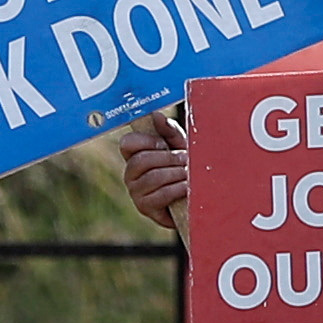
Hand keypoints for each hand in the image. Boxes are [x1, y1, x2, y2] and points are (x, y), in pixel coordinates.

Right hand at [116, 111, 189, 230]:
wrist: (196, 198)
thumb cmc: (184, 168)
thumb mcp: (179, 146)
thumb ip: (169, 131)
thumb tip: (156, 115)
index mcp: (135, 155)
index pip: (127, 143)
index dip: (144, 141)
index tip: (163, 143)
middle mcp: (131, 174)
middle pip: (141, 161)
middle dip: (168, 158)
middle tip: (185, 159)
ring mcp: (136, 192)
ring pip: (152, 178)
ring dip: (176, 173)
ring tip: (189, 173)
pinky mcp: (146, 208)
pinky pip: (160, 195)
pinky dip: (177, 189)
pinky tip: (187, 187)